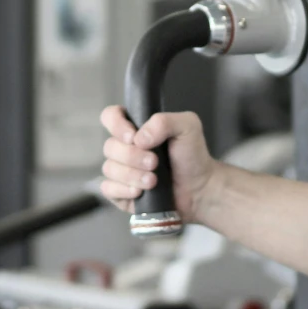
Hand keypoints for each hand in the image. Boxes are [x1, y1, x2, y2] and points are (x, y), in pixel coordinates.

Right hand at [99, 104, 217, 221]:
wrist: (199, 188)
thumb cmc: (192, 155)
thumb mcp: (187, 127)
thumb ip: (164, 122)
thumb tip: (140, 138)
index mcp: (136, 127)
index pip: (110, 116)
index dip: (116, 125)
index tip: (133, 137)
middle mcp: (124, 147)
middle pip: (109, 146)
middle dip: (133, 156)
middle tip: (155, 162)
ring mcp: (121, 169)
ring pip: (109, 169)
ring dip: (132, 175)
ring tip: (153, 181)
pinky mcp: (120, 191)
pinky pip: (108, 189)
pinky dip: (123, 191)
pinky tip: (140, 192)